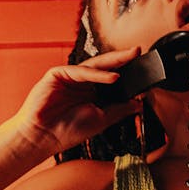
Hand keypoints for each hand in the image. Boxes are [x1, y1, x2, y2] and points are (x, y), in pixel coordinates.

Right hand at [10, 47, 142, 154]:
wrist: (42, 137)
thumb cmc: (67, 131)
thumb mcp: (102, 120)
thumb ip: (120, 110)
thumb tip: (140, 103)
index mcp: (92, 92)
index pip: (113, 78)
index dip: (128, 73)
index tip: (145, 71)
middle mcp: (82, 82)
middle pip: (106, 67)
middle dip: (123, 59)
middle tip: (139, 52)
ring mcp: (70, 76)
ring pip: (95, 65)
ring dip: (114, 61)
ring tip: (130, 57)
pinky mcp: (58, 74)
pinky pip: (81, 71)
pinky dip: (98, 74)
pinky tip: (113, 77)